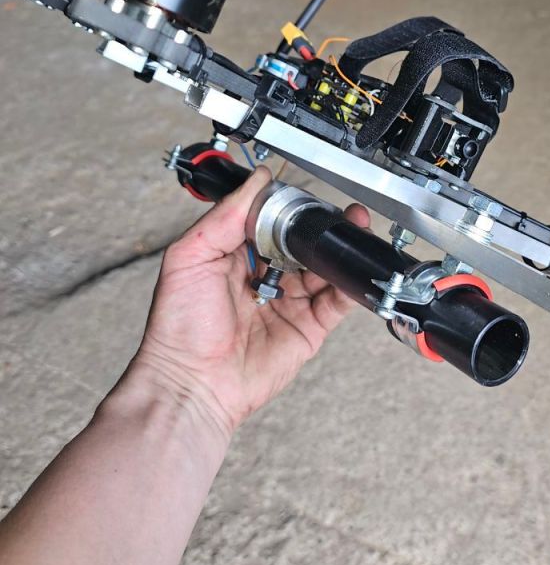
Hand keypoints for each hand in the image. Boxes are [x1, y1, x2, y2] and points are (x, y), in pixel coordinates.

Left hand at [133, 168, 368, 434]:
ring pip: (324, 268)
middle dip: (322, 227)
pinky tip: (356, 267)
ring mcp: (288, 302)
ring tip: (355, 229)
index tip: (304, 195)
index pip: (270, 220)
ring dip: (341, 249)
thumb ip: (226, 215)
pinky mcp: (307, 328)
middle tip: (339, 212)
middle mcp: (263, 277)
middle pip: (303, 243)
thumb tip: (257, 179)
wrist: (192, 385)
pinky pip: (336, 302)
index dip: (289, 206)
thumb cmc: (178, 329)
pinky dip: (351, 285)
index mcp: (233, 255)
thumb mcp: (190, 255)